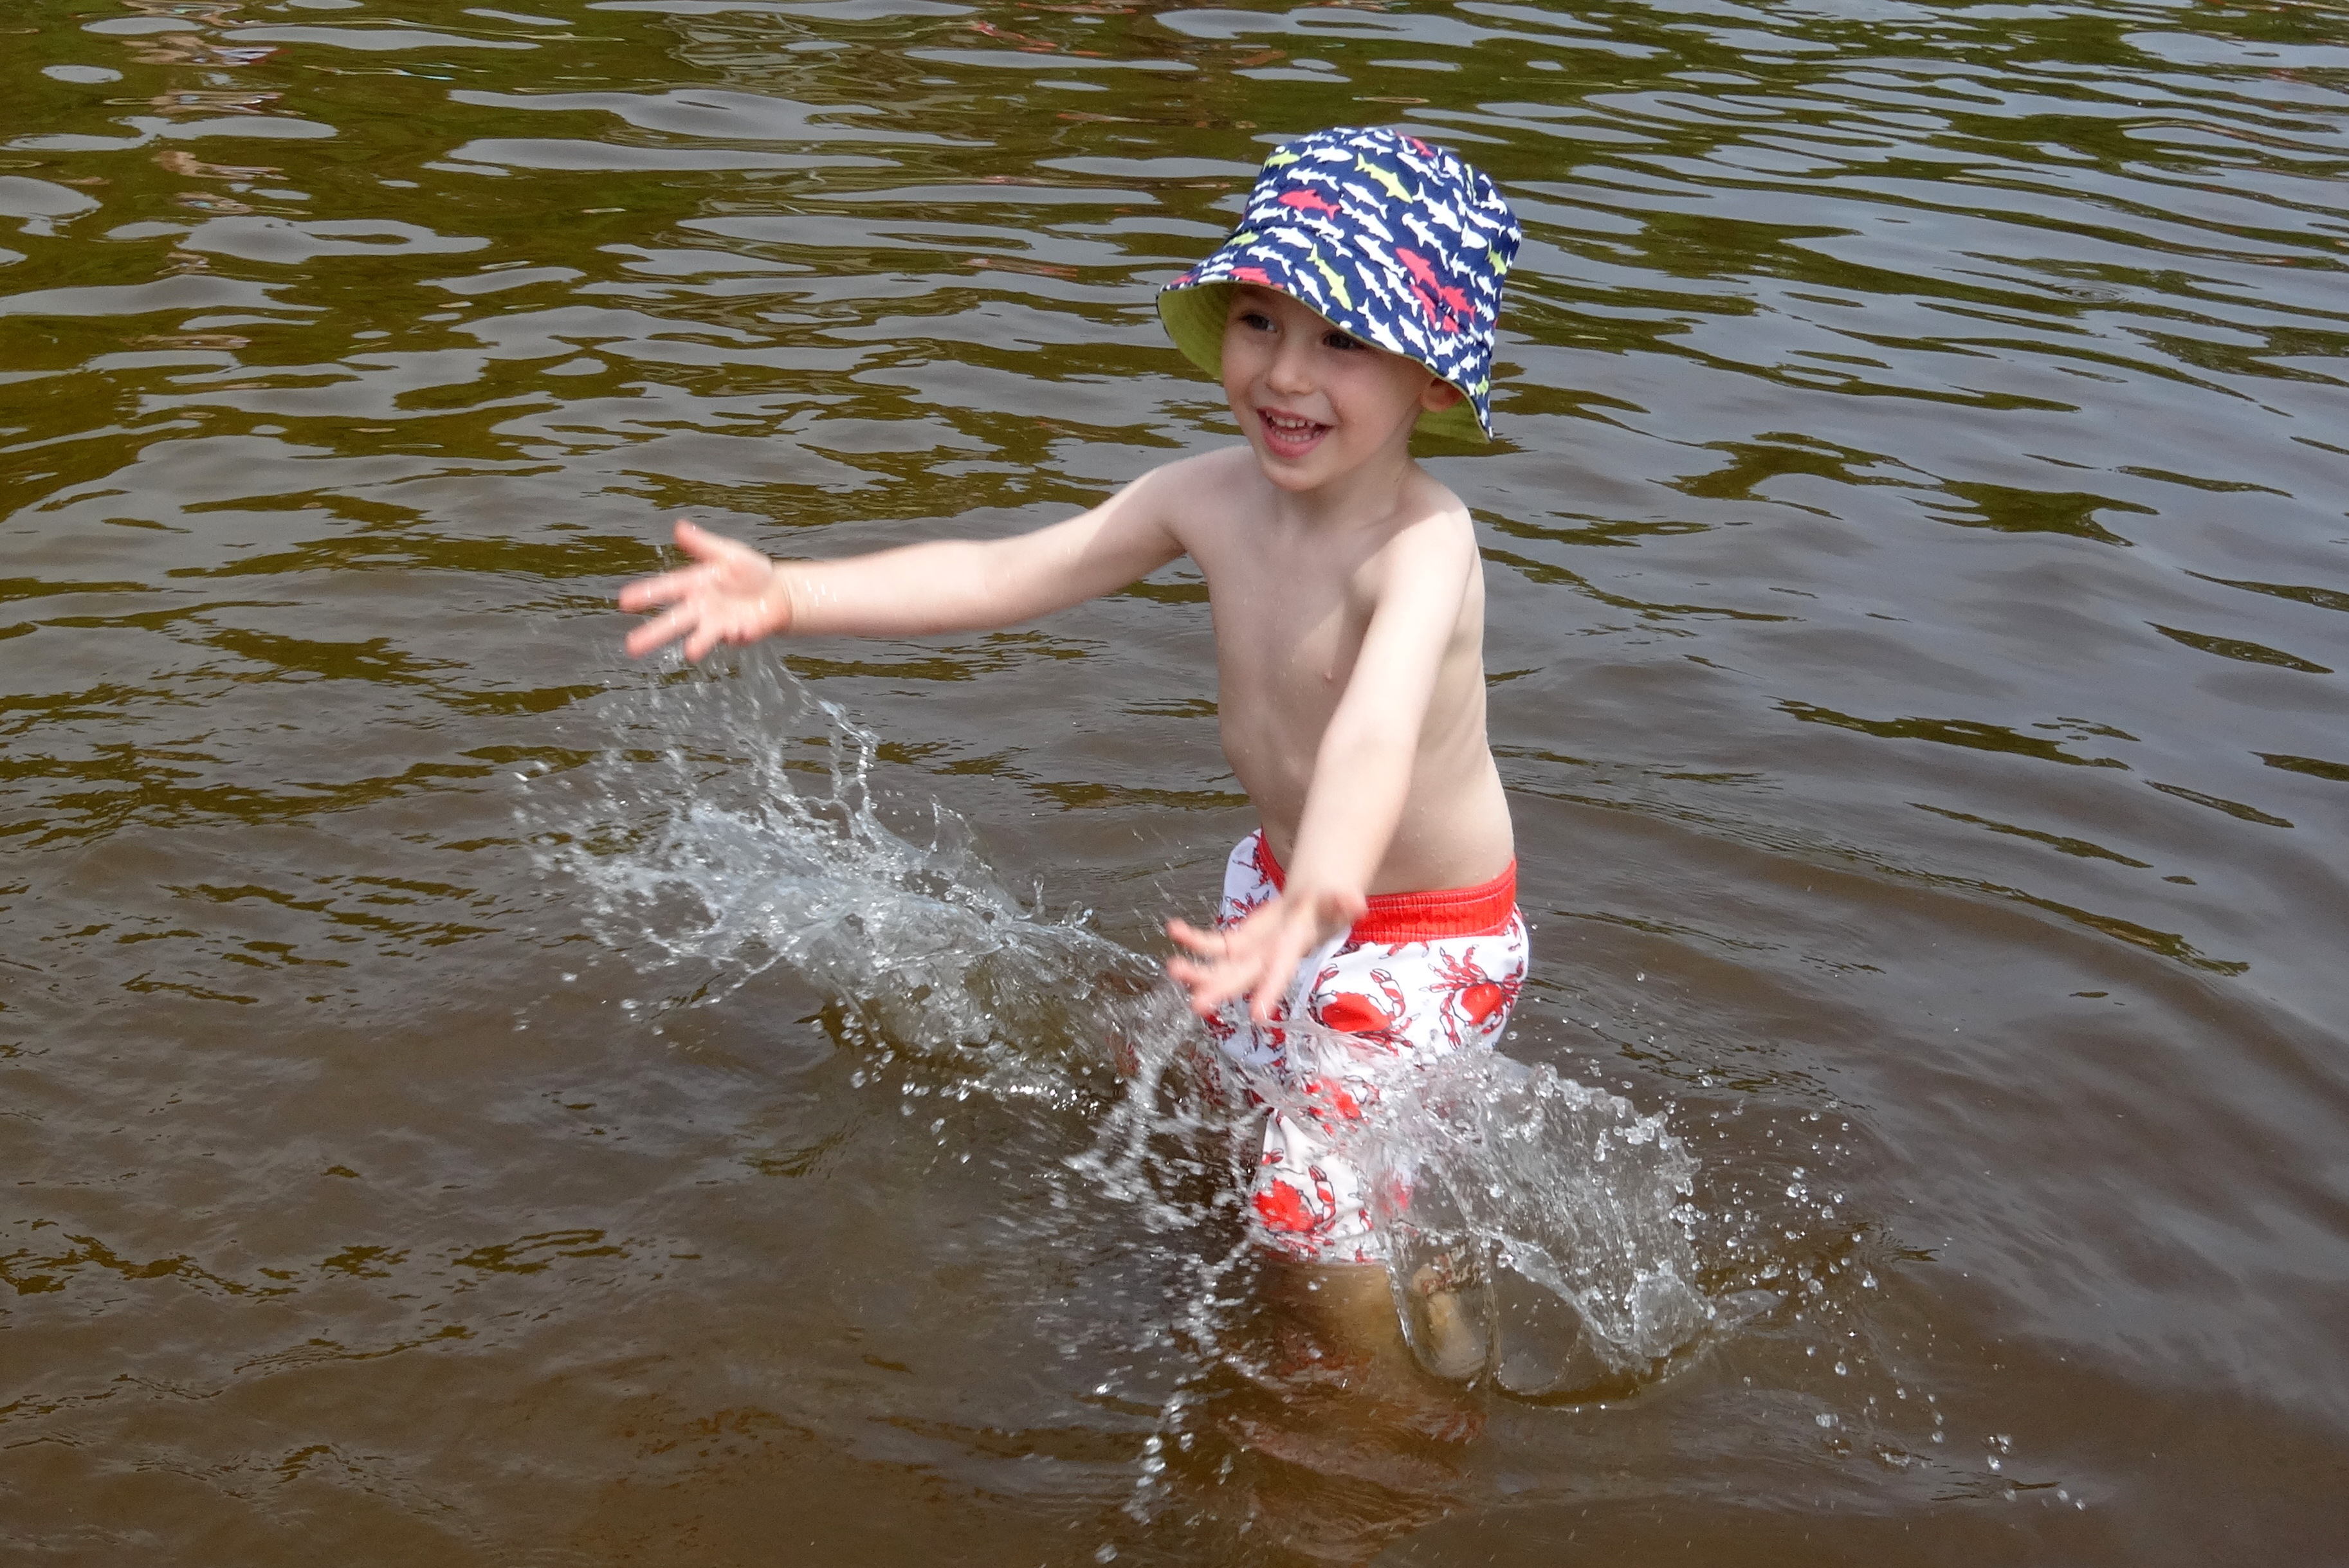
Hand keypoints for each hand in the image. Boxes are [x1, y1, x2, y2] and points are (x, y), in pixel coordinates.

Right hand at [619, 519, 789, 658]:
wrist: (778, 592)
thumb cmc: (748, 572)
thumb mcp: (727, 552)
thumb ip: (703, 544)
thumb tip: (679, 527)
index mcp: (694, 585)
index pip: (666, 589)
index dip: (645, 594)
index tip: (623, 601)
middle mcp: (701, 608)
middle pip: (674, 621)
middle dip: (654, 633)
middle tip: (632, 647)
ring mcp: (719, 624)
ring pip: (702, 636)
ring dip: (698, 643)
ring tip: (690, 652)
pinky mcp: (739, 633)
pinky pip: (737, 636)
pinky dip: (739, 635)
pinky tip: (739, 632)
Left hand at [1166, 884, 1364, 1023]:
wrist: (1313, 906)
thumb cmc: (1328, 906)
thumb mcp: (1337, 901)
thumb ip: (1342, 901)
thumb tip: (1355, 901)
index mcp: (1291, 950)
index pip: (1280, 972)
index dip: (1270, 991)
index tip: (1257, 1015)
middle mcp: (1267, 960)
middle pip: (1241, 978)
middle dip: (1220, 990)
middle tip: (1197, 1005)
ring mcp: (1249, 955)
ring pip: (1220, 968)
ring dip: (1197, 970)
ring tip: (1173, 967)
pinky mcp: (1238, 943)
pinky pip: (1212, 945)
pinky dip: (1193, 939)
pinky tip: (1173, 929)